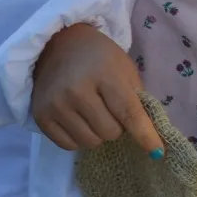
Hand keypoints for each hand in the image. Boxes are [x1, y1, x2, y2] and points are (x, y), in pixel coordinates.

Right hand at [31, 23, 163, 156]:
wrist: (57, 45)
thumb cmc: (99, 57)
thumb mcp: (125, 69)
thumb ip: (137, 99)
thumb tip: (150, 135)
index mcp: (103, 74)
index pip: (128, 112)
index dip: (145, 134)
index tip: (157, 152)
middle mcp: (76, 90)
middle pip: (110, 132)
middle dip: (117, 126)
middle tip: (111, 110)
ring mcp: (55, 104)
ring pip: (90, 142)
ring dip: (98, 133)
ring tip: (94, 113)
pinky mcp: (40, 116)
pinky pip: (69, 145)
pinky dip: (79, 138)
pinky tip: (78, 119)